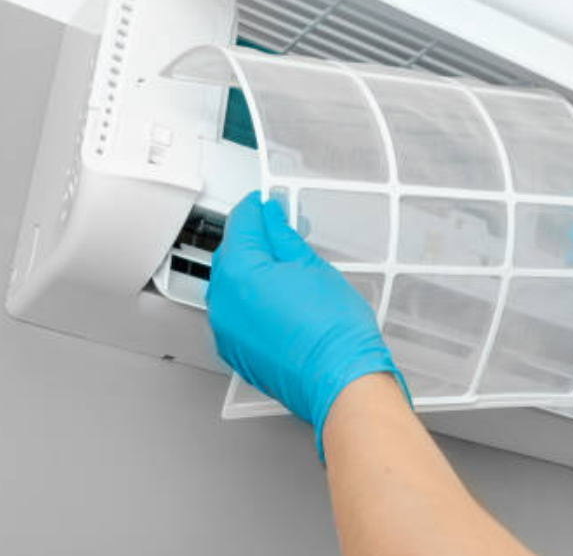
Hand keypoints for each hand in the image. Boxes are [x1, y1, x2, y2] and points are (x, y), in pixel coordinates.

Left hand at [207, 191, 407, 459]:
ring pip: (232, 285)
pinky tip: (281, 298)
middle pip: (232, 254)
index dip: (257, 208)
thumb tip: (272, 219)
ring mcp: (226, 329)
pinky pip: (236, 314)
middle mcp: (223, 301)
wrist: (339, 379)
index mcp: (239, 272)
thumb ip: (284, 237)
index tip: (268, 203)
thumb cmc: (333, 331)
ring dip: (253, 270)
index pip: (241, 223)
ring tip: (287, 267)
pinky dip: (252, 300)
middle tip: (284, 232)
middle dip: (255, 239)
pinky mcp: (236, 351)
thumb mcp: (312, 267)